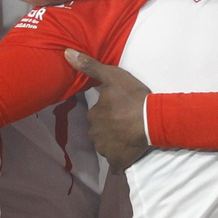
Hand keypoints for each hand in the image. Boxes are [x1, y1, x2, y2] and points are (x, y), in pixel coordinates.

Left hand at [65, 50, 153, 169]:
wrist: (152, 120)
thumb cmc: (132, 97)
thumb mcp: (112, 76)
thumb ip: (89, 66)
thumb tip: (66, 53)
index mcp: (93, 115)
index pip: (97, 114)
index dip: (108, 111)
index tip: (120, 108)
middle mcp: (95, 134)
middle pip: (100, 131)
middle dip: (109, 127)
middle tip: (125, 121)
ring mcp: (105, 150)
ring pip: (106, 146)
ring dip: (114, 142)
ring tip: (129, 135)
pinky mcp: (117, 162)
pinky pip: (115, 163)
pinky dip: (119, 160)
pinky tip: (127, 154)